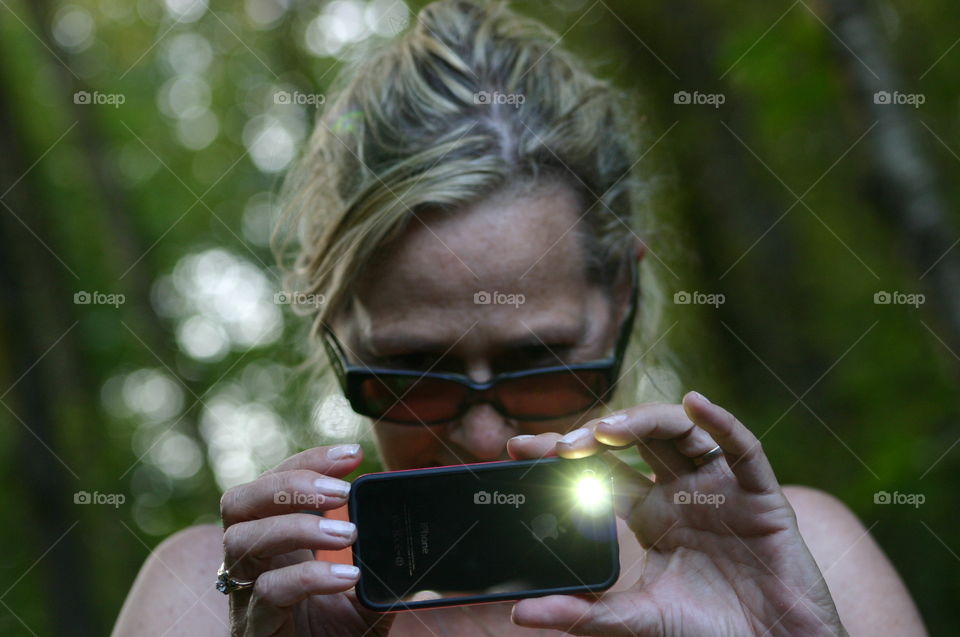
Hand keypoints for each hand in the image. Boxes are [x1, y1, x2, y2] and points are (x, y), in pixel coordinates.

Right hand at [219, 444, 393, 636]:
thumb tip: (415, 535)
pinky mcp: (254, 629)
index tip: (353, 454)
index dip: (308, 461)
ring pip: (242, 540)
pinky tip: (346, 577)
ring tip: (349, 533)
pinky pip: (268, 593)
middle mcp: (251, 563)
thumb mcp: (364, 592)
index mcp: (274, 542)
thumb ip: (380, 562)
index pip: (273, 483)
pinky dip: (309, 577)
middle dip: (290, 483)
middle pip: (239, 501)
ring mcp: (245, 595)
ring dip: (298, 526)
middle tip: (342, 490)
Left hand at [506, 392, 847, 636]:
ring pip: (679, 432)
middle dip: (595, 435)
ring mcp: (720, 487)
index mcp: (649, 512)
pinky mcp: (761, 494)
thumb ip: (585, 614)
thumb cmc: (711, 632)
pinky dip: (722, 422)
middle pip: (632, 441)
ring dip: (643, 421)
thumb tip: (520, 613)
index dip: (561, 453)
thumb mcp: (640, 619)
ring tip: (607, 432)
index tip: (517, 448)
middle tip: (559, 447)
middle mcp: (680, 490)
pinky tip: (696, 404)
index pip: (598, 469)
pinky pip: (742, 448)